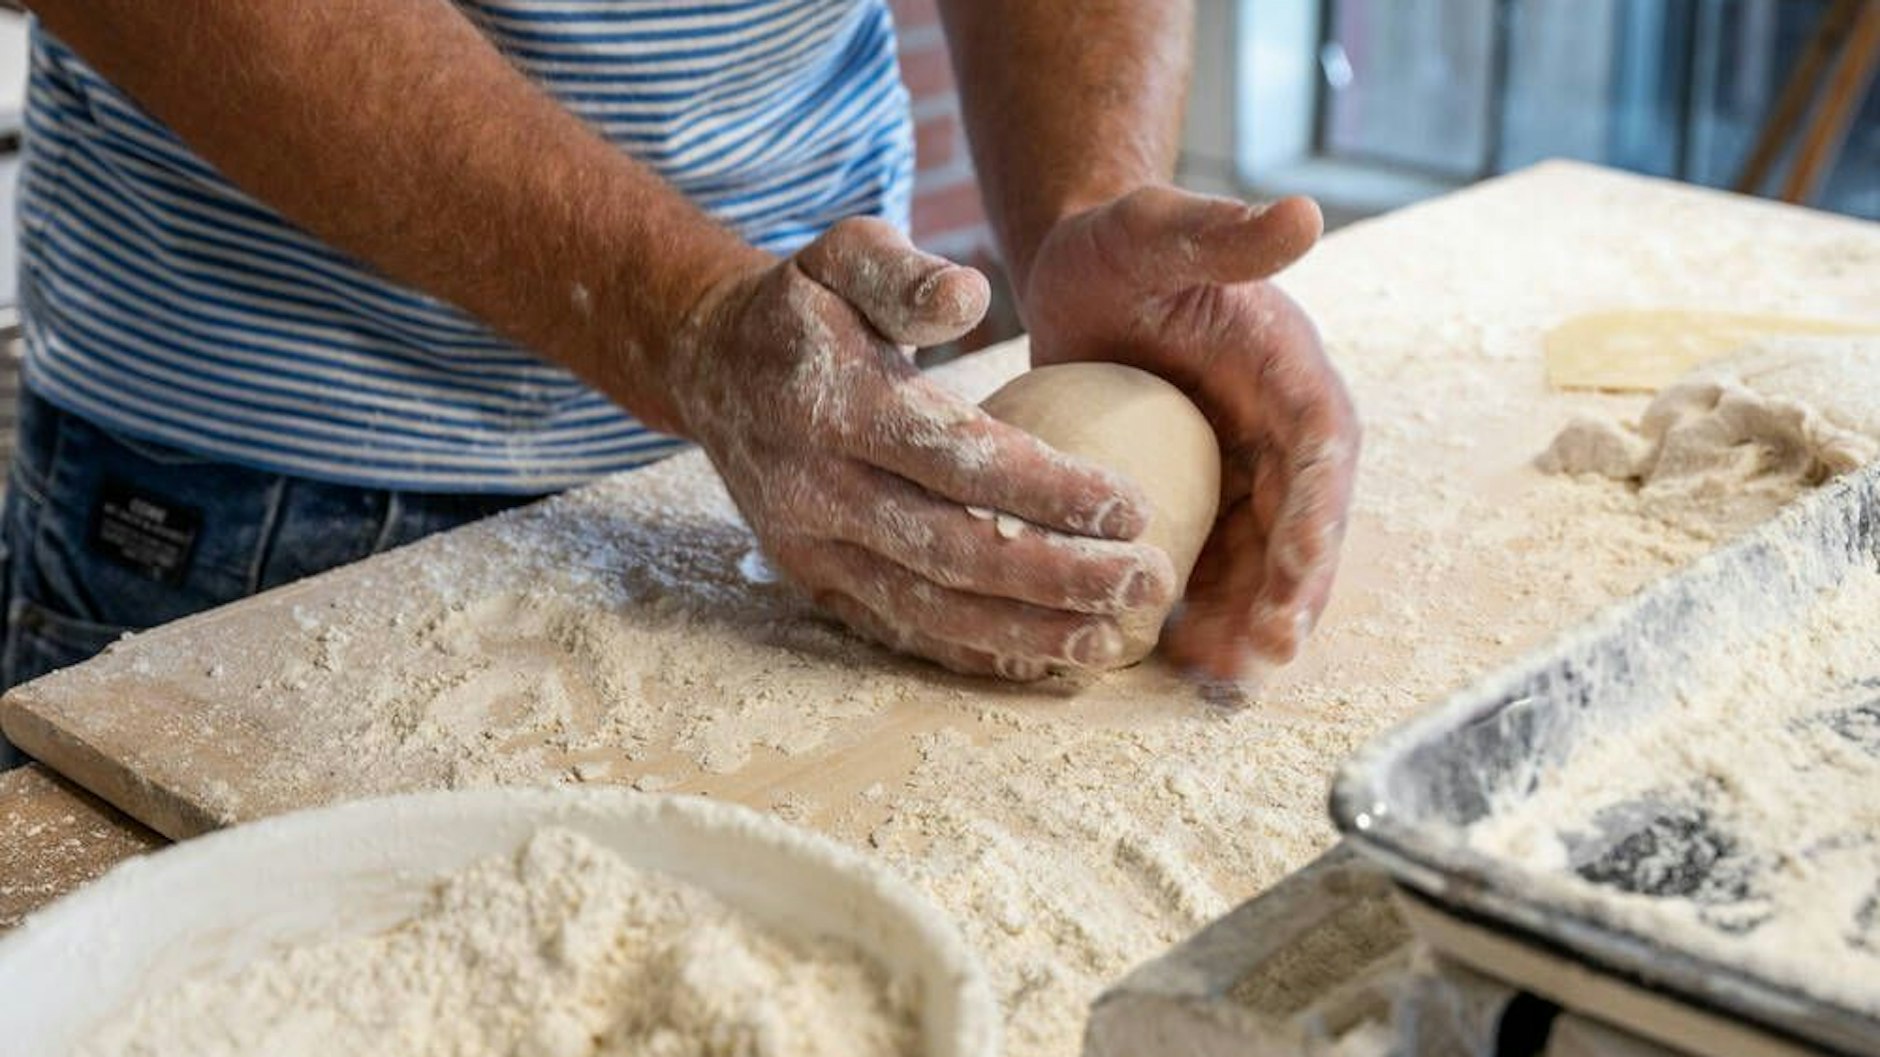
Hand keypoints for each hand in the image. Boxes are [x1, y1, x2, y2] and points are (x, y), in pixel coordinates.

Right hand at [666, 218, 1177, 679]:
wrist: (710, 368)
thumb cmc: (804, 307)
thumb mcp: (841, 254)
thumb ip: (903, 271)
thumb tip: (968, 296)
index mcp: (832, 401)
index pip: (954, 456)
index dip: (1047, 488)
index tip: (1135, 506)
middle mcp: (814, 486)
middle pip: (950, 548)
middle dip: (1057, 576)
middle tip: (1148, 583)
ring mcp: (808, 545)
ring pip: (926, 606)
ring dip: (1024, 630)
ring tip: (1110, 638)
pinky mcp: (811, 581)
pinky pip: (896, 629)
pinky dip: (970, 652)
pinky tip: (1042, 659)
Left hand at [1021, 187, 1358, 682]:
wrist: (1084, 269)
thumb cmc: (1121, 242)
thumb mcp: (1158, 228)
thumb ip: (1222, 230)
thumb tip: (1305, 212)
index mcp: (1291, 372)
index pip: (1322, 453)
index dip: (1317, 522)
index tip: (1299, 583)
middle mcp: (1281, 431)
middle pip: (1303, 527)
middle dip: (1291, 598)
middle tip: (1261, 660)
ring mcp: (1243, 471)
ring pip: (1262, 561)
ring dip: (1250, 621)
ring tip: (1219, 679)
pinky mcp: (1202, 496)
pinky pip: (1214, 563)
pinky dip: (1204, 610)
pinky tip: (1173, 659)